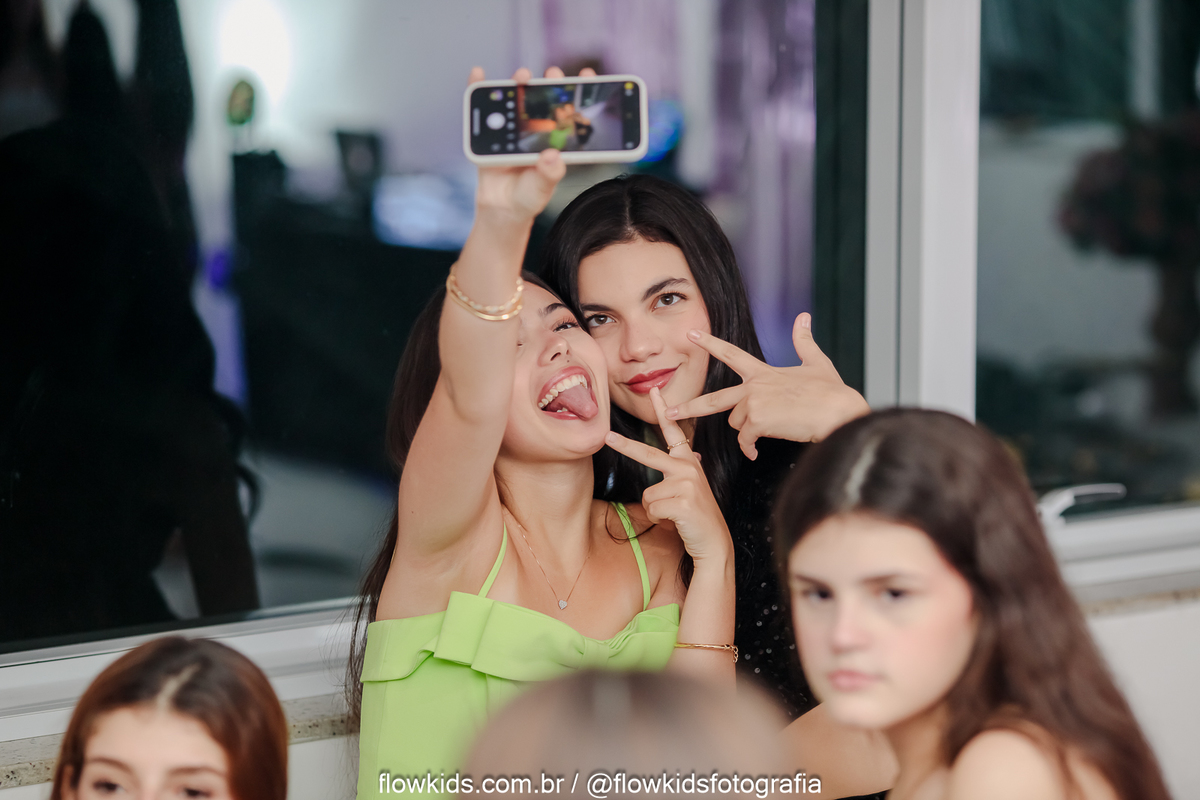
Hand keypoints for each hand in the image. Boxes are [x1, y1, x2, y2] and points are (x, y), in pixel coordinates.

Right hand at [466, 65, 595, 221]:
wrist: (503, 207)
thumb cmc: (529, 196)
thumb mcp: (542, 187)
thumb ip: (549, 174)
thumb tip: (552, 156)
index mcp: (555, 139)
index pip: (570, 111)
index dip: (579, 93)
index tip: (589, 74)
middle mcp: (536, 129)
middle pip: (544, 99)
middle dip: (550, 83)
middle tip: (553, 74)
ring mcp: (513, 127)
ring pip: (517, 99)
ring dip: (518, 83)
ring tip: (522, 76)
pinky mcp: (491, 131)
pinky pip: (484, 107)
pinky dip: (478, 87)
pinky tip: (477, 72)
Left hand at [604, 387, 731, 562]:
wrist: (713, 541)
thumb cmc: (696, 515)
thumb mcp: (693, 487)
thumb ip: (685, 470)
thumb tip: (690, 454)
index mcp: (688, 461)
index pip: (674, 431)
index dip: (664, 410)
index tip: (655, 391)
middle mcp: (688, 468)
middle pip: (649, 454)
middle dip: (626, 446)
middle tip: (608, 437)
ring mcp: (686, 484)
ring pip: (647, 494)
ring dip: (654, 509)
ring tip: (673, 514)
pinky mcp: (682, 502)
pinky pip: (652, 509)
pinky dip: (658, 519)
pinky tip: (675, 521)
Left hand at [666, 313, 869, 458]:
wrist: (839, 412)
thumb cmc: (831, 392)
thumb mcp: (817, 362)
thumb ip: (804, 341)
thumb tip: (804, 316)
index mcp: (763, 372)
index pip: (730, 354)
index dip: (710, 343)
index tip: (691, 335)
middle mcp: (754, 386)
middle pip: (714, 399)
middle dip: (689, 406)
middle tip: (669, 411)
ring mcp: (754, 403)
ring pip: (736, 424)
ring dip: (748, 432)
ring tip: (767, 432)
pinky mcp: (759, 421)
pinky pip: (746, 440)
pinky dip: (750, 449)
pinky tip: (756, 453)